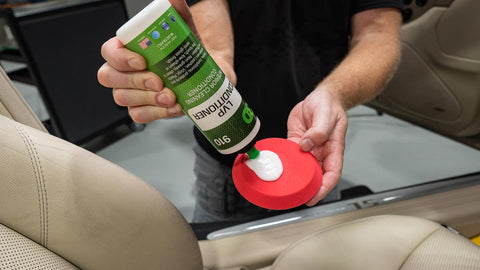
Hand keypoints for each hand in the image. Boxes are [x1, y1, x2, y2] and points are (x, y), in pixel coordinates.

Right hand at [97, 0, 202, 122]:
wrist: (208, 75)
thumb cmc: (188, 53)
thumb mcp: (186, 30)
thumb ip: (178, 12)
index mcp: (128, 49)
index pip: (109, 52)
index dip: (120, 58)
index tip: (142, 61)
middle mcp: (125, 71)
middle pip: (109, 77)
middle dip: (135, 81)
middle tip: (159, 81)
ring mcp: (132, 92)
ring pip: (123, 98)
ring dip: (147, 99)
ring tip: (171, 96)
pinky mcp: (144, 109)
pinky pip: (139, 116)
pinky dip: (157, 113)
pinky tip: (173, 107)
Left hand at [287, 88, 347, 205]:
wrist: (320, 97)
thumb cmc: (329, 105)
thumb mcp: (326, 114)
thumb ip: (319, 129)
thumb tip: (308, 144)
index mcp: (333, 148)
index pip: (332, 173)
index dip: (324, 187)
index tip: (314, 196)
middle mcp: (321, 152)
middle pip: (316, 177)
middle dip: (307, 189)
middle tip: (295, 197)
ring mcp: (309, 149)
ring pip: (302, 169)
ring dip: (294, 179)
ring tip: (283, 188)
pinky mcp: (297, 143)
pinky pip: (291, 157)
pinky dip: (284, 163)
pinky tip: (277, 169)